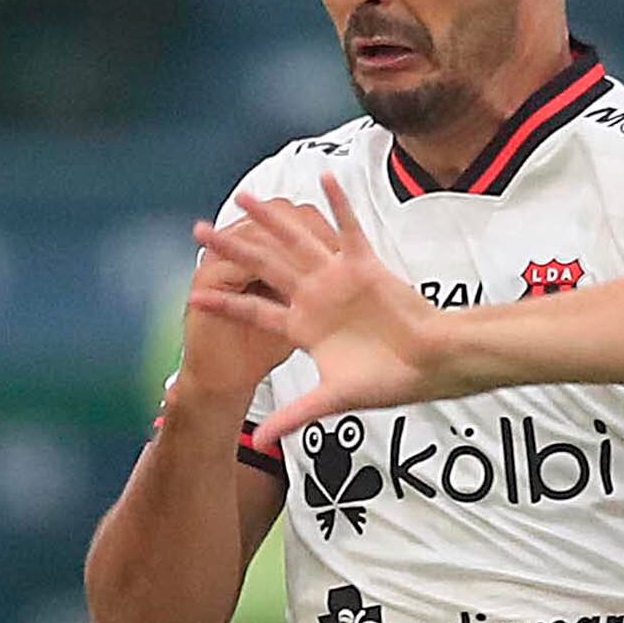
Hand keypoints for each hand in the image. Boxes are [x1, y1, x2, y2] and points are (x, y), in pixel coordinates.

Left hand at [193, 177, 461, 433]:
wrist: (432, 363)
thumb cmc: (390, 381)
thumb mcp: (334, 400)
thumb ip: (295, 415)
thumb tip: (258, 444)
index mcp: (305, 327)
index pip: (254, 312)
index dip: (224, 305)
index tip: (192, 294)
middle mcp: (316, 297)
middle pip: (264, 266)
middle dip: (231, 248)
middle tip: (198, 230)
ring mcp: (339, 279)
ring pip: (297, 241)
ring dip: (271, 218)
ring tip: (244, 195)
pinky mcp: (366, 266)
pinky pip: (348, 229)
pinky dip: (337, 204)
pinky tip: (322, 178)